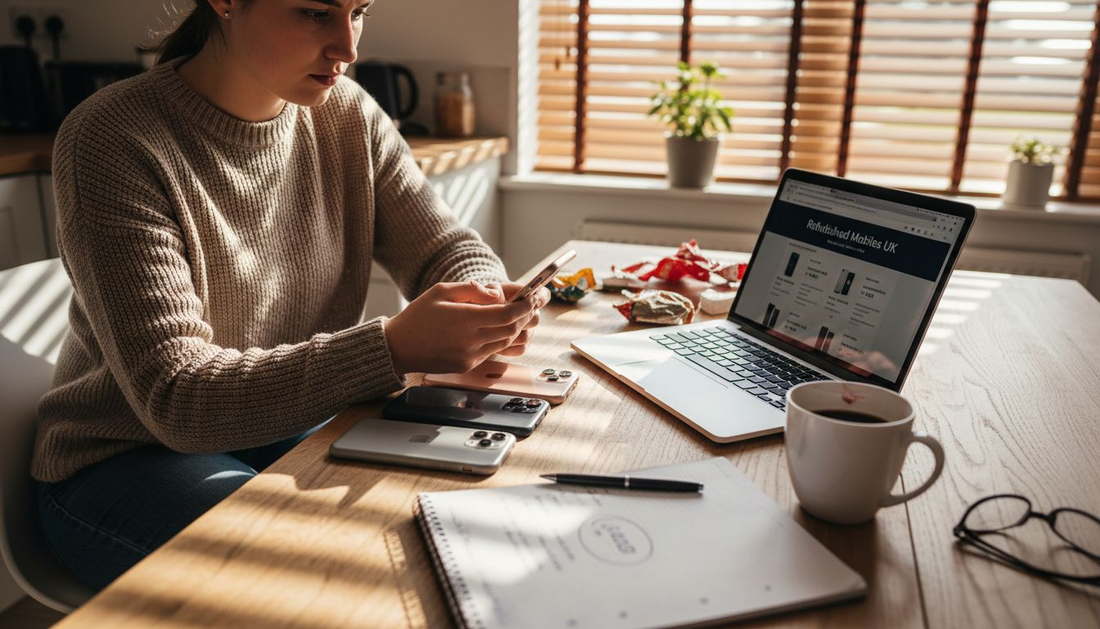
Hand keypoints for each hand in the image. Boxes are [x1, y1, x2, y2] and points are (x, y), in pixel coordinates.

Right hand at [384, 281, 541, 373]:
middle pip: (511, 330)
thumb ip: (471, 289)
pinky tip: (500, 329)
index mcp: (464, 320)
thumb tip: (495, 293)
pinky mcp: (466, 366)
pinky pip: (492, 352)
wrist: (398, 347)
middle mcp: (469, 341)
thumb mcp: (440, 291)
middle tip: (532, 305)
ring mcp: (469, 356)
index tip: (533, 298)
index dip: (524, 307)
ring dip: (515, 329)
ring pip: (505, 342)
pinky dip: (500, 340)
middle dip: (525, 317)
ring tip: (519, 315)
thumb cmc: (417, 316)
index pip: (507, 315)